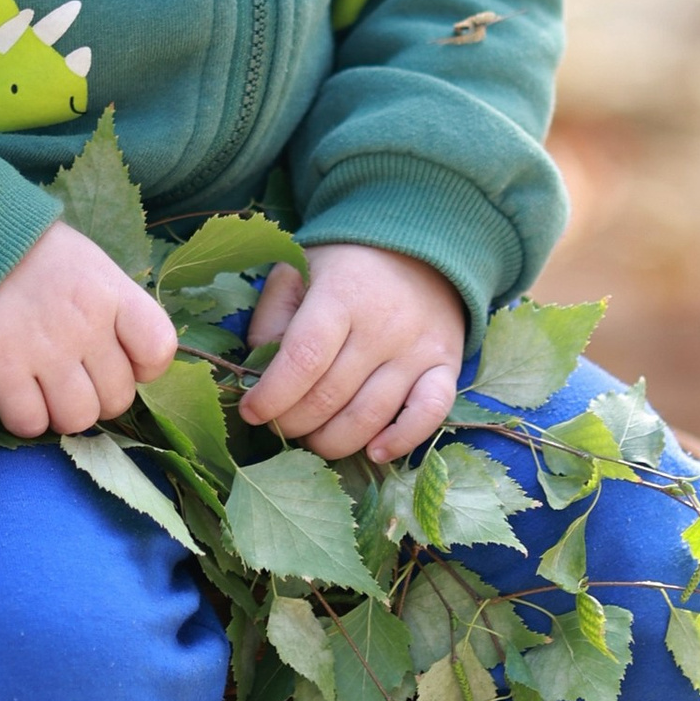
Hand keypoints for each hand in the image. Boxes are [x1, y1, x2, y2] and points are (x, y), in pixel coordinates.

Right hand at [0, 222, 178, 438]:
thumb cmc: (32, 251)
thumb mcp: (89, 264)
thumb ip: (114, 308)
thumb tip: (128, 357)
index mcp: (112, 293)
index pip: (158, 351)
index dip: (144, 368)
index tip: (120, 360)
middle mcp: (86, 324)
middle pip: (118, 398)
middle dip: (98, 396)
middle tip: (75, 378)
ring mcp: (45, 349)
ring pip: (78, 419)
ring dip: (63, 413)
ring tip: (47, 391)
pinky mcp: (0, 366)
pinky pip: (29, 423)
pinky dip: (26, 419)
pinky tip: (18, 396)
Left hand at [238, 242, 462, 465]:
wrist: (420, 249)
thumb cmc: (345, 266)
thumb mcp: (298, 272)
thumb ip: (272, 319)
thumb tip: (260, 372)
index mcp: (342, 294)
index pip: (304, 359)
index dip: (273, 395)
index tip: (252, 410)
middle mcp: (384, 325)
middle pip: (330, 396)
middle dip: (294, 423)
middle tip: (279, 425)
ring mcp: (419, 349)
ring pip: (370, 416)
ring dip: (332, 441)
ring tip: (312, 437)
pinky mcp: (447, 367)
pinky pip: (429, 414)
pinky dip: (402, 441)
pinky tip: (374, 451)